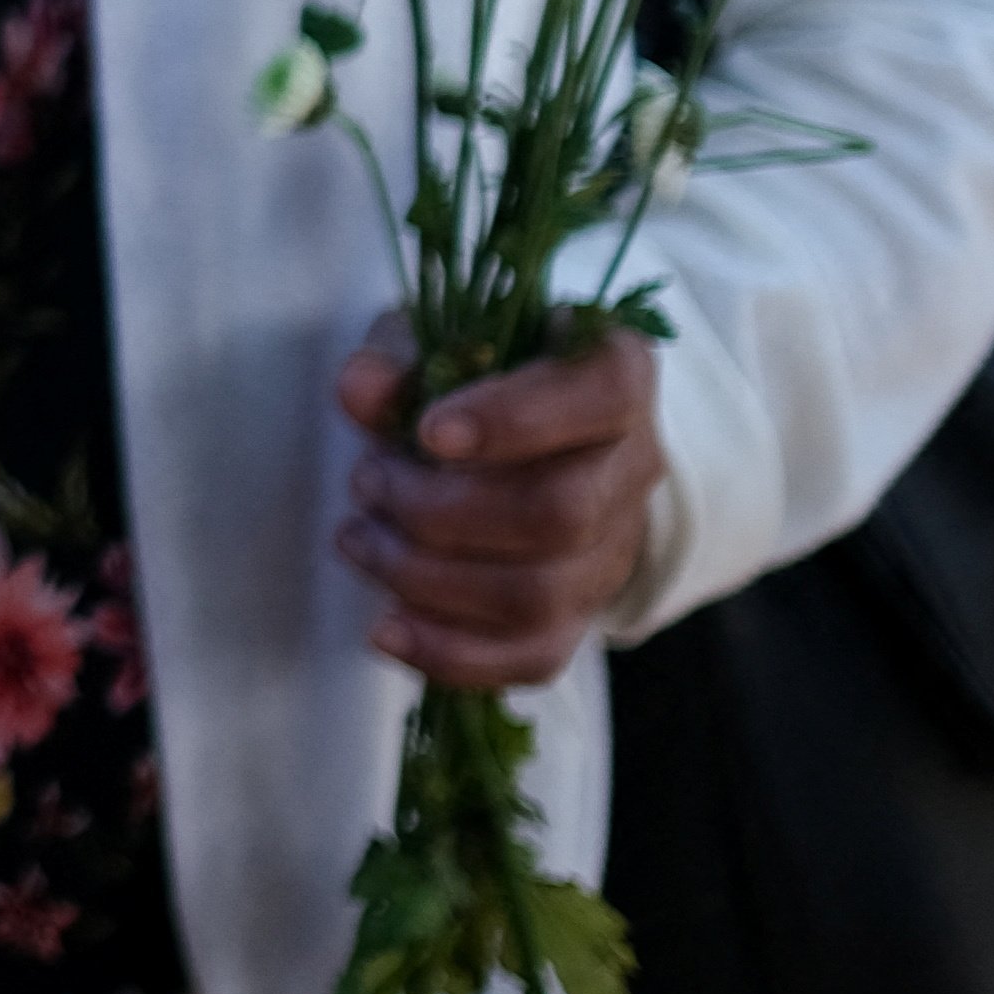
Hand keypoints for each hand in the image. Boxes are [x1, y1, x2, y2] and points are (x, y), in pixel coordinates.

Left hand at [329, 324, 664, 691]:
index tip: (428, 433)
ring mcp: (613, 549)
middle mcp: (632, 466)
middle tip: (367, 482)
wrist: (523, 434)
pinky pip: (534, 657)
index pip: (598, 395)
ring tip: (361, 538)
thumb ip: (398, 358)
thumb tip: (361, 391)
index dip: (513, 419)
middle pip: (559, 513)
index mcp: (615, 374)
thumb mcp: (433, 337)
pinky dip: (451, 654)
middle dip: (440, 509)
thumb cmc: (475, 372)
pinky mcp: (581, 613)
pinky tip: (385, 629)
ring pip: (539, 593)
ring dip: (428, 578)